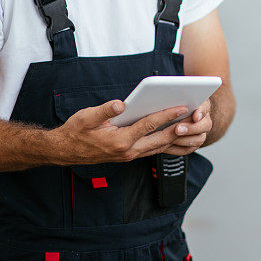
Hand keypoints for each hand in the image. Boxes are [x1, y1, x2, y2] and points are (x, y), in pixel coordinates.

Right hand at [51, 101, 187, 163]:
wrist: (66, 151)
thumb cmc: (76, 131)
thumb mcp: (86, 117)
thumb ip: (105, 110)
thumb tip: (121, 105)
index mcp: (119, 141)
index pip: (148, 126)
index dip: (166, 115)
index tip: (181, 107)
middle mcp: (128, 151)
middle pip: (160, 139)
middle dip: (179, 128)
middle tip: (194, 117)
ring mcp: (130, 156)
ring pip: (159, 147)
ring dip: (175, 137)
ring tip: (190, 124)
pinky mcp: (130, 155)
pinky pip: (153, 151)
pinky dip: (166, 143)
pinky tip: (176, 135)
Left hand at [164, 98, 212, 155]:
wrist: (175, 115)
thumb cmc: (175, 104)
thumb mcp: (177, 98)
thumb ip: (177, 99)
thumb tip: (168, 96)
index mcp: (201, 105)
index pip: (205, 107)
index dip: (201, 112)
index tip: (195, 116)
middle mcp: (204, 119)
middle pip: (205, 125)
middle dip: (191, 128)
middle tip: (178, 129)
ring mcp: (201, 132)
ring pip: (199, 139)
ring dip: (185, 140)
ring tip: (172, 138)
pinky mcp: (193, 143)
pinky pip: (190, 148)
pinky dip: (179, 148)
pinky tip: (169, 145)